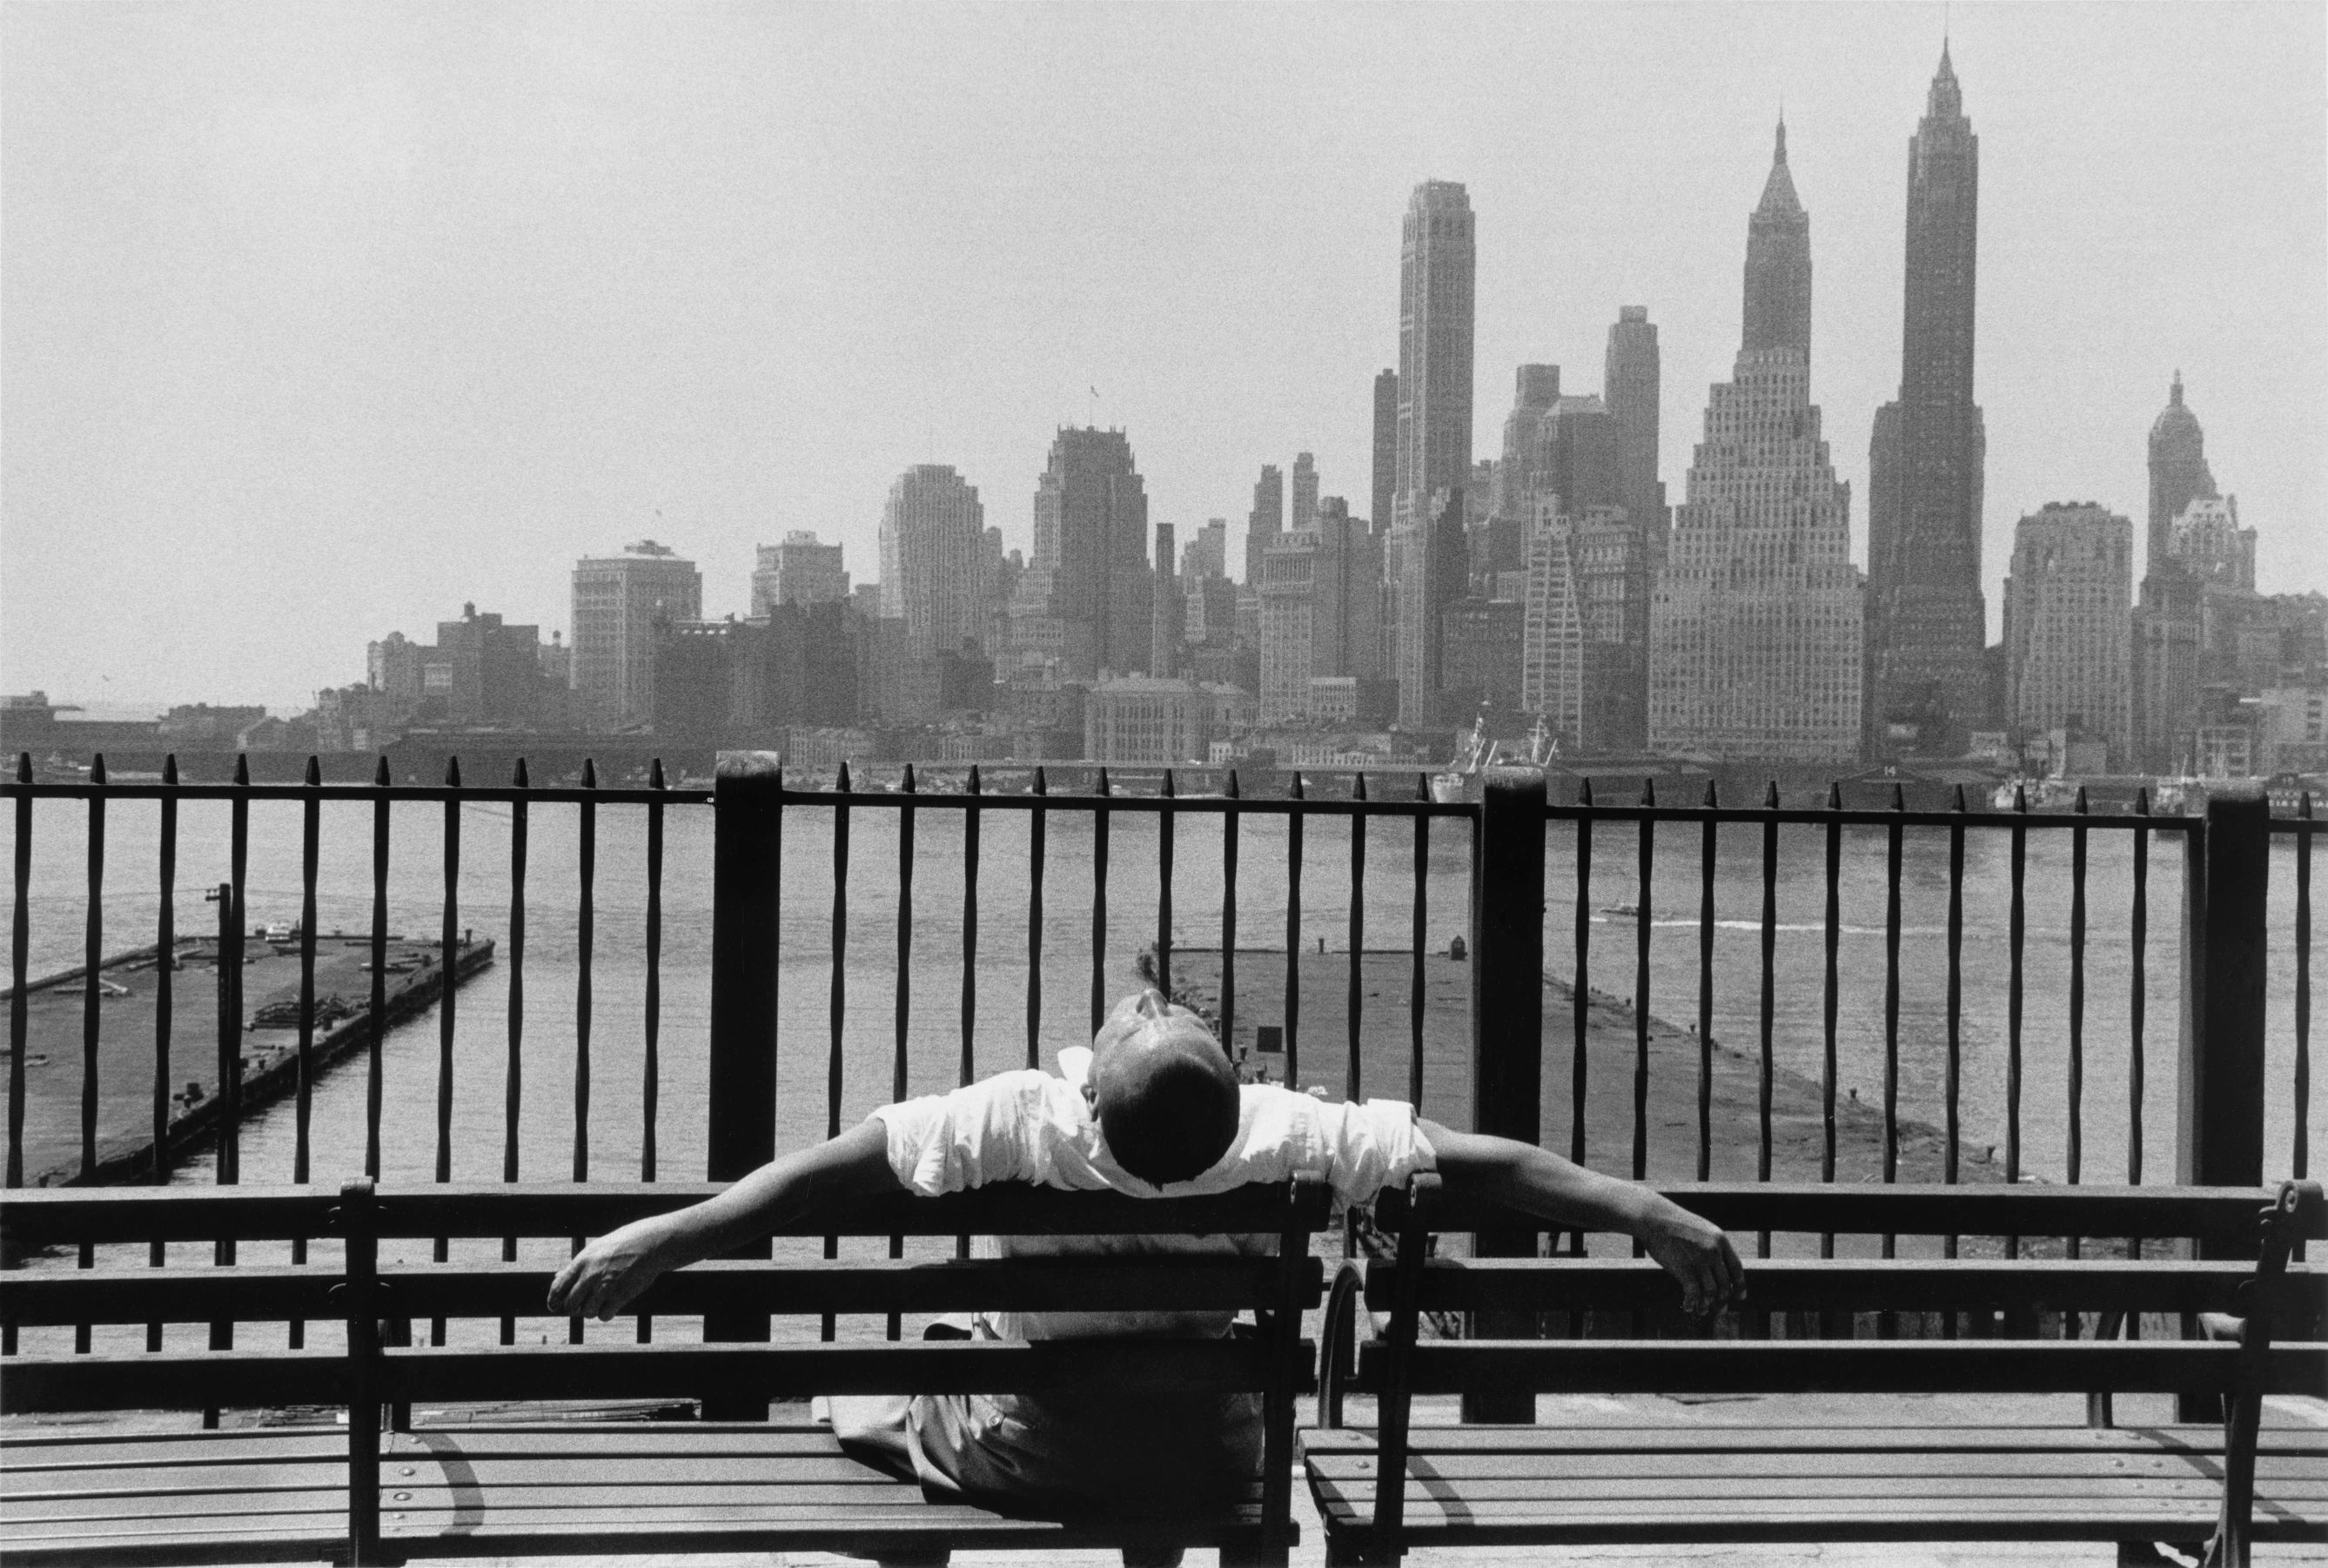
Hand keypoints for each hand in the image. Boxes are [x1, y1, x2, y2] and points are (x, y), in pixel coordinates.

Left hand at [547, 1218, 673, 1319]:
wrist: (650, 1244)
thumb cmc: (621, 1245)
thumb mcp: (596, 1249)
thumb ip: (576, 1266)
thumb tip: (556, 1278)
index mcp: (582, 1262)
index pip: (558, 1288)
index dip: (553, 1301)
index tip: (554, 1307)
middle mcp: (591, 1275)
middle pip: (570, 1305)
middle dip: (573, 1309)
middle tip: (579, 1307)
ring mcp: (606, 1286)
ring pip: (587, 1313)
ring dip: (591, 1310)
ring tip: (600, 1301)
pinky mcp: (621, 1296)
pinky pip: (604, 1316)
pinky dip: (606, 1313)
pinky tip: (611, 1304)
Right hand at [1638, 1200, 1745, 1318]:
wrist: (1654, 1217)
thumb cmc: (1674, 1223)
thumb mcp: (1701, 1229)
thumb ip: (1712, 1245)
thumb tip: (1719, 1266)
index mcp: (1720, 1240)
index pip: (1737, 1269)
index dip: (1740, 1286)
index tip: (1739, 1297)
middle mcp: (1713, 1251)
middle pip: (1725, 1284)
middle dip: (1723, 1301)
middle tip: (1719, 1311)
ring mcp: (1699, 1260)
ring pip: (1711, 1292)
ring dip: (1707, 1305)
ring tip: (1702, 1311)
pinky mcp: (1684, 1268)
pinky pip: (1693, 1293)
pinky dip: (1692, 1303)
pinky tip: (1687, 1307)